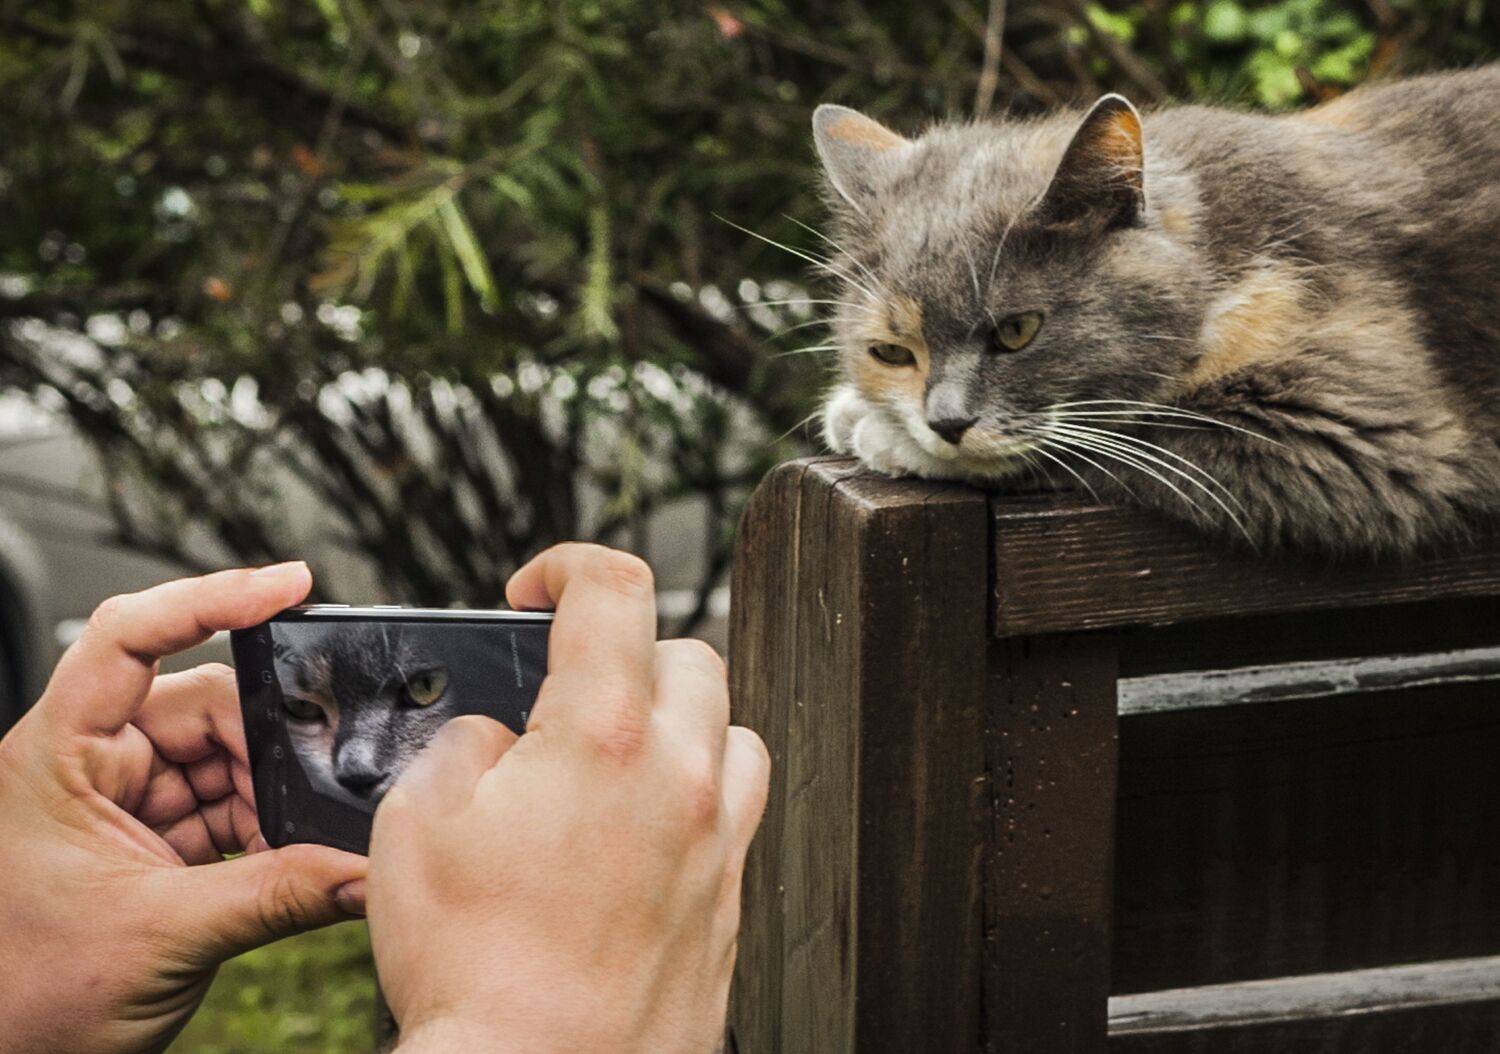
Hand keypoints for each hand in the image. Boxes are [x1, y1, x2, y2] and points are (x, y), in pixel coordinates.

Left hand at [0, 564, 367, 1053]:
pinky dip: (266, 827)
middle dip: (268, 743)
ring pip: (225, 756)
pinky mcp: (151, 838)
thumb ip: (278, 894)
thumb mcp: (163, 937)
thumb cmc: (26, 1002)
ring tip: (299, 840)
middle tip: (317, 783)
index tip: (288, 586)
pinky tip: (290, 855)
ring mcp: (122, 800)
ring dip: (271, 795)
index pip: (128, 638)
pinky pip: (227, 804)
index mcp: (57, 757)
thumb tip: (366, 869)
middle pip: (203, 703)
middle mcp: (88, 764)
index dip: (209, 596)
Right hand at [368, 544, 769, 1053]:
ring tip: (615, 754)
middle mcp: (682, 775)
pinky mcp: (733, 897)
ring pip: (730, 728)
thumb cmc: (476, 971)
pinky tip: (642, 827)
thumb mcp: (417, 827)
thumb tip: (499, 739)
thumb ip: (464, 747)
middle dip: (624, 648)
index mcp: (603, 736)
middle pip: (687, 653)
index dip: (569, 564)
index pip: (615, 589)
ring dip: (676, 719)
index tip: (540, 587)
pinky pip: (738, 808)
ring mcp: (719, 838)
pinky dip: (698, 790)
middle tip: (569, 685)